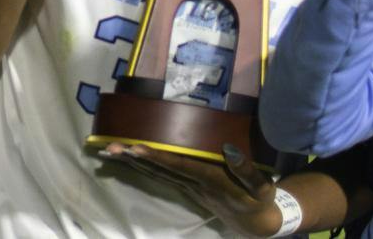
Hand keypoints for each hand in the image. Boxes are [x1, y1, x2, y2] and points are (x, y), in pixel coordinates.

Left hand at [101, 142, 283, 235]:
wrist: (256, 224)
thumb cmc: (261, 200)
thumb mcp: (262, 187)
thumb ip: (246, 170)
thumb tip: (228, 148)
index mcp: (212, 181)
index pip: (180, 166)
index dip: (158, 157)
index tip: (136, 148)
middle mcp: (195, 184)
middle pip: (160, 170)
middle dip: (135, 159)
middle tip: (111, 148)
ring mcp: (188, 187)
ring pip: (156, 173)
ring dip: (132, 162)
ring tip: (110, 151)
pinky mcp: (187, 187)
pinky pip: (160, 176)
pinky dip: (142, 166)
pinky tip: (127, 159)